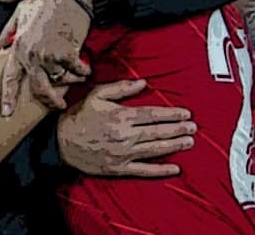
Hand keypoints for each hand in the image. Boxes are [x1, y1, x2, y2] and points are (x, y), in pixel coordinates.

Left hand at [0, 0, 91, 115]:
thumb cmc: (46, 1)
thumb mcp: (20, 12)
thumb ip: (8, 30)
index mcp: (19, 46)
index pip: (10, 77)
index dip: (7, 97)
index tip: (5, 112)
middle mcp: (32, 54)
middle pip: (37, 88)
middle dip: (48, 100)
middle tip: (56, 106)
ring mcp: (49, 55)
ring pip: (58, 80)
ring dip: (68, 79)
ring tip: (76, 76)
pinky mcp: (67, 54)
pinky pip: (75, 72)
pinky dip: (82, 71)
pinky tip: (85, 69)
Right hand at [56, 79, 196, 177]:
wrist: (61, 143)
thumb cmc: (79, 117)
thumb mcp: (97, 95)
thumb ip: (121, 88)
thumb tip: (142, 83)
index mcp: (122, 116)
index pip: (153, 114)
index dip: (172, 114)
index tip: (186, 113)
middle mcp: (126, 136)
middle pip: (158, 132)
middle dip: (178, 129)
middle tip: (194, 128)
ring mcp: (124, 154)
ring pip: (155, 150)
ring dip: (175, 146)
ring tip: (189, 142)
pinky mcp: (120, 168)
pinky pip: (145, 170)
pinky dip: (161, 170)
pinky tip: (175, 168)